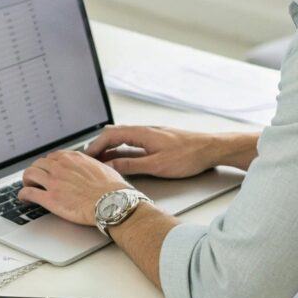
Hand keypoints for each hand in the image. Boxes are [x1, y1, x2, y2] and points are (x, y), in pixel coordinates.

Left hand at [18, 151, 128, 225]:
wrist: (112, 203)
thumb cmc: (112, 189)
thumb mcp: (103, 168)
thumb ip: (92, 166)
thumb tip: (94, 169)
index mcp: (73, 158)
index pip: (52, 157)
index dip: (48, 165)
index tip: (47, 170)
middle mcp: (61, 166)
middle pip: (38, 164)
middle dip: (36, 171)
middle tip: (36, 180)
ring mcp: (54, 182)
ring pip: (29, 174)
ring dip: (26, 180)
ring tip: (28, 187)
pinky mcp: (50, 198)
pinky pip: (28, 192)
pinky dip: (23, 194)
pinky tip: (24, 198)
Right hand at [85, 125, 251, 177]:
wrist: (211, 149)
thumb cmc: (189, 155)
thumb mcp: (157, 165)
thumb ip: (132, 165)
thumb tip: (112, 166)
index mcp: (142, 133)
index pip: (110, 135)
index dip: (95, 145)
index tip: (85, 156)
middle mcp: (144, 131)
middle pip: (114, 134)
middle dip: (99, 146)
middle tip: (89, 159)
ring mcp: (151, 135)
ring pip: (123, 139)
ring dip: (110, 149)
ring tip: (101, 161)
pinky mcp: (157, 141)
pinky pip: (132, 143)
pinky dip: (122, 151)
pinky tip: (122, 160)